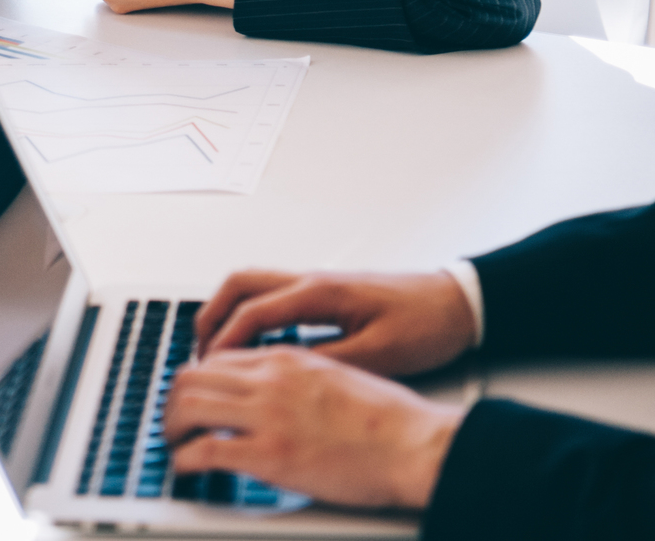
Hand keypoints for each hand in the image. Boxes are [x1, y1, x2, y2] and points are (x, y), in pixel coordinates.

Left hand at [162, 346, 463, 510]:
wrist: (414, 444)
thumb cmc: (390, 419)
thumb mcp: (338, 376)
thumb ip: (300, 377)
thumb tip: (279, 394)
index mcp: (287, 358)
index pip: (219, 358)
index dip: (198, 379)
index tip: (194, 396)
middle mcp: (270, 380)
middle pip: (193, 376)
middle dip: (174, 400)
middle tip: (173, 421)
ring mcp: (268, 416)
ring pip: (188, 405)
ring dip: (171, 426)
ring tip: (174, 443)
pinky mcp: (270, 455)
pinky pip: (205, 449)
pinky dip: (185, 458)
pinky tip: (185, 466)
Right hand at [195, 269, 477, 376]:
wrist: (456, 302)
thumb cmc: (425, 324)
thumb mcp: (378, 354)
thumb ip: (328, 361)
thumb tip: (283, 373)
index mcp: (320, 293)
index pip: (252, 311)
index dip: (225, 342)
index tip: (209, 370)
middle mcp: (311, 280)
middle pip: (239, 284)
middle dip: (210, 316)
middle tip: (198, 353)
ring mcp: (315, 282)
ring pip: (251, 285)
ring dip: (225, 311)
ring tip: (215, 349)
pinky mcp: (323, 292)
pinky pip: (270, 295)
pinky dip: (247, 314)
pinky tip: (252, 344)